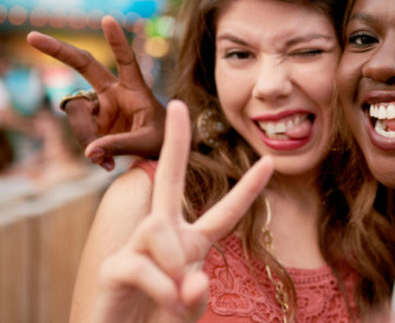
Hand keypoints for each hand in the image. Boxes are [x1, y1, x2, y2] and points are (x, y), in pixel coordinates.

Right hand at [26, 16, 165, 169]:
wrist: (158, 154)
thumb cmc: (162, 140)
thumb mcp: (148, 142)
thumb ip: (121, 145)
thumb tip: (90, 153)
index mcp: (136, 88)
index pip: (126, 61)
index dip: (117, 42)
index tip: (108, 19)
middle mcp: (114, 92)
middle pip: (84, 64)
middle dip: (59, 51)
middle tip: (32, 37)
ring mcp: (100, 106)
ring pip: (77, 111)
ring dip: (85, 134)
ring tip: (105, 157)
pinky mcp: (91, 122)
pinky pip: (79, 131)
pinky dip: (88, 147)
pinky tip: (102, 161)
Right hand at [93, 101, 273, 322]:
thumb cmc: (157, 318)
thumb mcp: (189, 308)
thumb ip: (197, 296)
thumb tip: (192, 280)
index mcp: (190, 243)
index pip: (223, 213)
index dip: (248, 189)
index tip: (270, 161)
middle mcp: (162, 236)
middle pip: (169, 180)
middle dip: (176, 142)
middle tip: (177, 103)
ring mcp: (135, 247)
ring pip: (158, 230)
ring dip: (173, 267)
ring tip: (178, 300)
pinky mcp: (113, 267)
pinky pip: (143, 265)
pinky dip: (162, 289)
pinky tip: (165, 303)